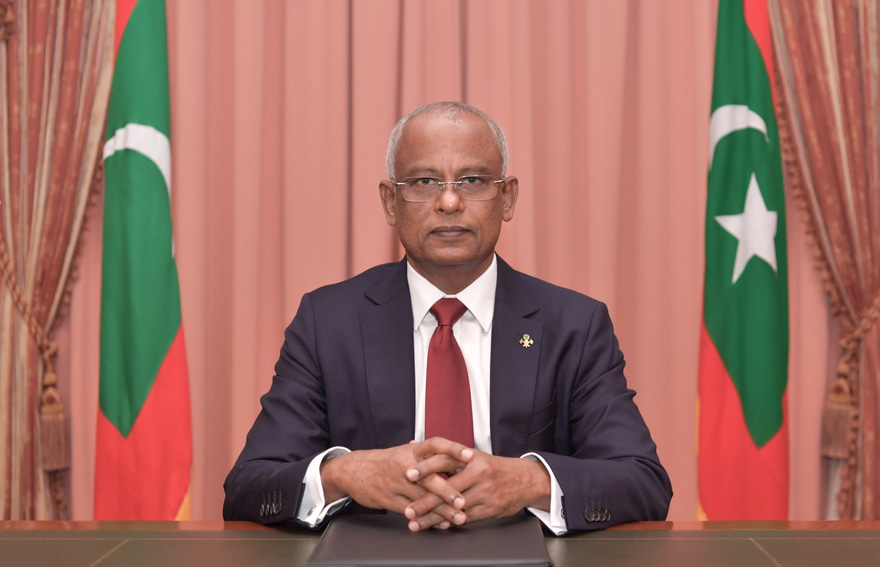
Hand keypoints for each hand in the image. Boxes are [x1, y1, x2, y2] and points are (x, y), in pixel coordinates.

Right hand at [319, 439, 469, 526]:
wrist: (353, 470)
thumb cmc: (384, 462)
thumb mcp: (403, 452)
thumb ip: (425, 452)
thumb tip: (447, 448)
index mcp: (412, 451)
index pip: (436, 445)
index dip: (453, 449)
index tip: (470, 456)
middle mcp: (405, 465)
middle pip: (430, 477)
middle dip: (448, 491)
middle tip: (464, 501)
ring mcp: (396, 483)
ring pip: (422, 499)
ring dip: (442, 510)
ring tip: (459, 518)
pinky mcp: (389, 499)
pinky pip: (410, 511)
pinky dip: (426, 519)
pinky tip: (439, 524)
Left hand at [404, 449, 551, 530]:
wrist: (525, 480)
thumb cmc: (491, 468)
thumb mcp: (471, 457)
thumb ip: (443, 454)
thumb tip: (414, 442)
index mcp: (471, 458)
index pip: (445, 460)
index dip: (426, 468)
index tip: (407, 474)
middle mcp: (478, 473)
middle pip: (447, 488)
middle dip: (425, 501)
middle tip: (408, 510)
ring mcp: (485, 492)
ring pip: (454, 507)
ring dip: (434, 517)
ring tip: (416, 523)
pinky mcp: (491, 508)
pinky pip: (466, 517)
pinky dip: (450, 522)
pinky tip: (438, 526)